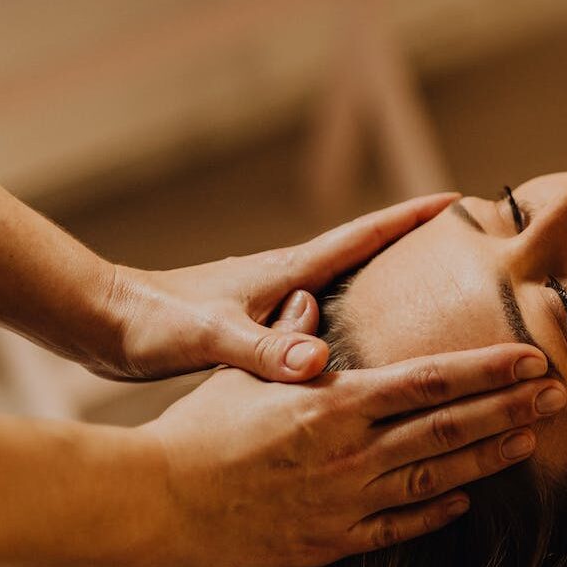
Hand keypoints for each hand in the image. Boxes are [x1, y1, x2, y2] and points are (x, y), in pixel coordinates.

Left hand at [88, 193, 457, 381]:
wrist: (101, 323)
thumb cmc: (151, 325)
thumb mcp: (211, 341)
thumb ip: (264, 352)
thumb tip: (317, 364)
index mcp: (287, 273)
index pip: (364, 236)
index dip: (412, 218)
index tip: (457, 201)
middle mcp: (286, 280)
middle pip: (366, 256)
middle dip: (414, 248)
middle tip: (464, 248)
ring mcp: (273, 300)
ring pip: (346, 288)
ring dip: (387, 287)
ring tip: (432, 301)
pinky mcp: (257, 324)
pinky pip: (322, 318)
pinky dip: (352, 322)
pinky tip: (360, 350)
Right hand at [135, 341, 565, 566]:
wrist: (152, 502)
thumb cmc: (194, 429)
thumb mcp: (243, 375)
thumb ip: (289, 341)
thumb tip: (307, 301)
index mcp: (334, 403)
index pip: (430, 380)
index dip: (487, 369)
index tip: (532, 357)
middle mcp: (350, 452)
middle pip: (449, 427)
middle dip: (511, 408)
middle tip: (560, 394)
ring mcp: (345, 502)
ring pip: (437, 477)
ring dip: (490, 458)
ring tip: (533, 439)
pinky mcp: (330, 543)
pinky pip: (398, 528)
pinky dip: (437, 512)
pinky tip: (468, 500)